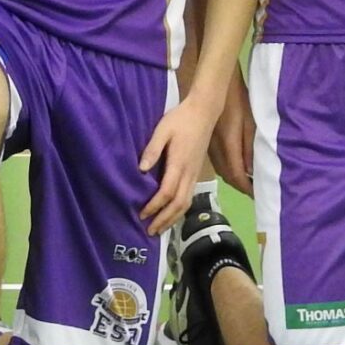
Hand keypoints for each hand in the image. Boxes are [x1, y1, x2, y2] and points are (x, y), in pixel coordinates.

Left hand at [137, 92, 217, 235]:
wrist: (203, 113)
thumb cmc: (180, 119)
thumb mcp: (162, 130)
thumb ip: (152, 150)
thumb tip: (141, 170)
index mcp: (179, 163)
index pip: (167, 192)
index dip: (154, 206)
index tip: (142, 214)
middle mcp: (189, 173)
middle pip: (178, 204)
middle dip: (164, 219)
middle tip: (149, 231)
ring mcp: (195, 174)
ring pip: (186, 203)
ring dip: (173, 218)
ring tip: (160, 229)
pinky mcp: (196, 173)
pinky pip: (189, 197)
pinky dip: (180, 210)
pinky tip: (172, 214)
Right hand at [209, 83, 253, 194]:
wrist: (215, 86)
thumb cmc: (237, 100)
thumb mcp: (249, 123)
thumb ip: (249, 148)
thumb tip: (251, 170)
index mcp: (228, 145)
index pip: (236, 174)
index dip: (246, 187)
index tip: (257, 194)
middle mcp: (216, 149)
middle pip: (227, 175)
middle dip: (240, 185)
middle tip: (253, 190)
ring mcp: (209, 146)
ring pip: (220, 169)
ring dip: (232, 178)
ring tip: (245, 181)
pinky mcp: (206, 142)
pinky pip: (216, 161)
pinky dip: (226, 169)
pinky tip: (233, 167)